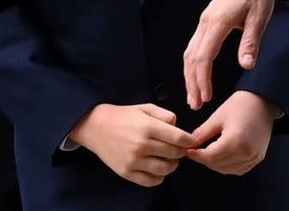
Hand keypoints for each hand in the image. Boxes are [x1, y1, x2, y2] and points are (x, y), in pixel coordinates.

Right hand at [69, 103, 194, 186]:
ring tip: (170, 159)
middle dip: (181, 151)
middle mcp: (142, 145)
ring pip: (164, 169)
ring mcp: (134, 161)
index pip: (178, 138)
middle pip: (174, 154)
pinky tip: (158, 169)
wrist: (97, 127)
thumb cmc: (123, 116)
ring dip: (172, 165)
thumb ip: (164, 115)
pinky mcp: (127, 173)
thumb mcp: (144, 108)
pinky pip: (151, 181)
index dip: (189, 140)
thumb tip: (177, 126)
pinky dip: (159, 177)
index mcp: (148, 127)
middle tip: (180, 149)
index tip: (191, 141)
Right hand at [184, 0, 274, 109]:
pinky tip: (196, 75)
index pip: (204, 56)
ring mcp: (204, 21)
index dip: (202, 79)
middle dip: (192, 82)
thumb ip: (251, 42)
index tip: (205, 98)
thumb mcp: (259, 18)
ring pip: (190, 51)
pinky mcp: (207, 21)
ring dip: (190, 75)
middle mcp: (205, 23)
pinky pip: (194, 45)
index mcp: (217, 23)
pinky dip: (193, 63)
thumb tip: (246, 65)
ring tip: (193, 96)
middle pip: (191, 57)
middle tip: (195, 105)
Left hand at [186, 91, 277, 174]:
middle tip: (195, 151)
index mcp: (235, 141)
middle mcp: (246, 153)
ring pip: (227, 169)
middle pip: (218, 164)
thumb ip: (203, 133)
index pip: (210, 156)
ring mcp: (253, 157)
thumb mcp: (218, 116)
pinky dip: (227, 166)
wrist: (263, 101)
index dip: (197, 155)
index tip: (187, 151)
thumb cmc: (241, 104)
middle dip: (204, 160)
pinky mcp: (258, 158)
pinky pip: (238, 169)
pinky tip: (221, 157)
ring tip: (206, 153)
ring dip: (215, 164)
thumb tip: (189, 143)